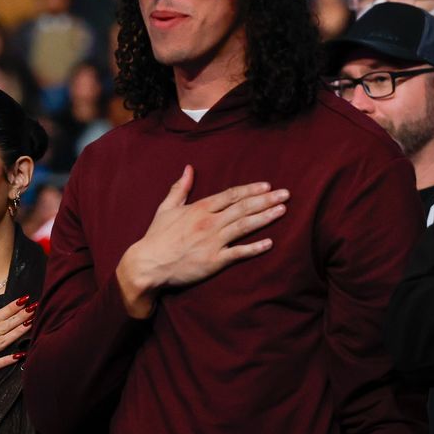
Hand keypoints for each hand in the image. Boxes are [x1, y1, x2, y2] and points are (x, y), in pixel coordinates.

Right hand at [117, 165, 289, 317]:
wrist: (147, 265)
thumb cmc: (157, 237)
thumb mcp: (166, 208)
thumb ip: (180, 188)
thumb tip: (188, 168)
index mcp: (199, 208)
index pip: (231, 195)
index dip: (250, 190)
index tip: (267, 185)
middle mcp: (209, 222)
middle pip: (243, 208)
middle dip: (266, 200)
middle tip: (286, 194)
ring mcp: (212, 242)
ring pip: (244, 226)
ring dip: (265, 217)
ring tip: (282, 210)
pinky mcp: (213, 261)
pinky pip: (238, 253)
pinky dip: (254, 248)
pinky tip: (270, 243)